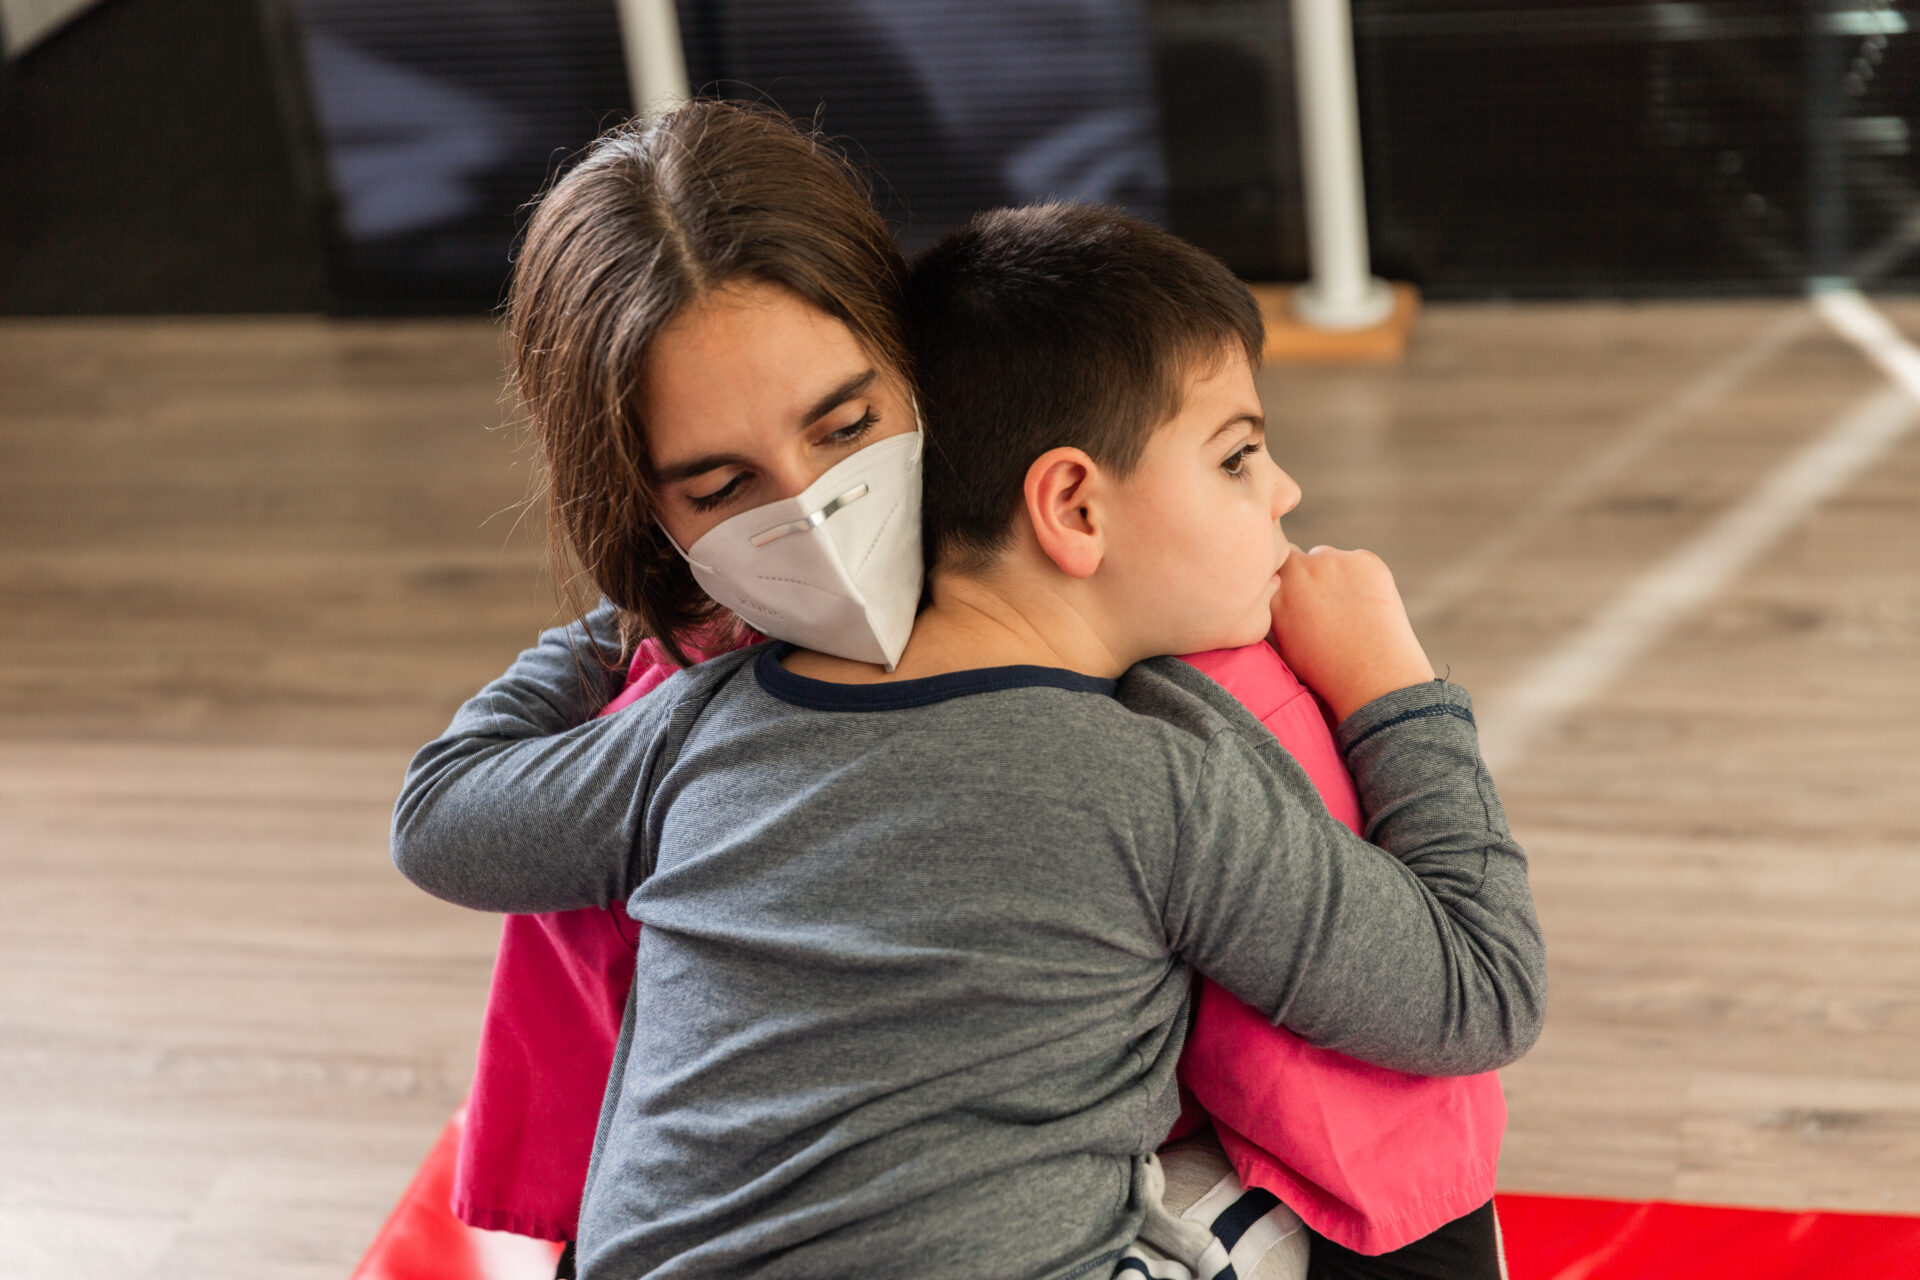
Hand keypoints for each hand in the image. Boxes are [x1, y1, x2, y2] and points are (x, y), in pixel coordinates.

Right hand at [1269, 543, 1435, 722]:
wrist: (1373, 677)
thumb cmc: (1326, 669)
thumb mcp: (1283, 643)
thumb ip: (1274, 610)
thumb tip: (1273, 593)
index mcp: (1275, 592)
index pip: (1270, 566)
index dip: (1281, 577)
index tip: (1292, 592)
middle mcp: (1300, 570)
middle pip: (1297, 558)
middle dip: (1305, 574)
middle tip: (1322, 603)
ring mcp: (1334, 561)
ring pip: (1327, 559)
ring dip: (1332, 575)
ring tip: (1346, 610)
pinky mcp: (1365, 560)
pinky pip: (1357, 562)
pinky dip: (1360, 577)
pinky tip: (1366, 606)